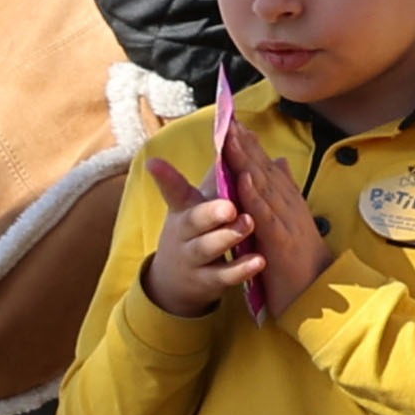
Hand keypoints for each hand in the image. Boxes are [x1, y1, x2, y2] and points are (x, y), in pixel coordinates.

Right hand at [135, 159, 259, 318]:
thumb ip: (219, 173)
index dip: (164, 177)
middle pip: (193, 221)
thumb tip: (236, 131)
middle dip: (210, 211)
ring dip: (228, 237)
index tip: (154, 162)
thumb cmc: (198, 231)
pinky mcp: (206, 281)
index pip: (174, 190)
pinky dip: (241, 269)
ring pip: (207, 248)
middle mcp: (185, 234)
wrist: (176, 282)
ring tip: (247, 224)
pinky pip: (223, 276)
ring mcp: (193, 259)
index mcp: (184, 210)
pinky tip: (259, 261)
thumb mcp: (200, 203)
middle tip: (229, 204)